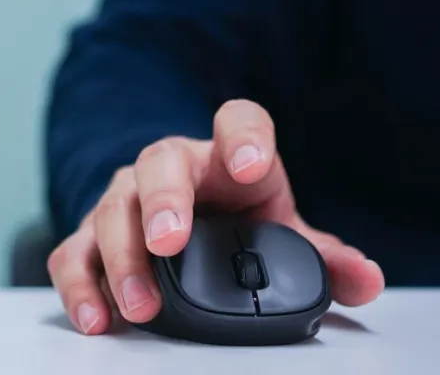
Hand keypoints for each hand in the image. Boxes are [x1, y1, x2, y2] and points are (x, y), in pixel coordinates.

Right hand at [47, 99, 384, 334]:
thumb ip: (324, 257)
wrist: (182, 216)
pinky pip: (73, 252)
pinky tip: (98, 318)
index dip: (244, 138)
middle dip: (162, 201)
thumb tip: (366, 279)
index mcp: (227, 157)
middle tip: (168, 243)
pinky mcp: (92, 234)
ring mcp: (127, 197)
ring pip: (111, 210)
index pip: (239, 121)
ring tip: (140, 305)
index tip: (251, 165)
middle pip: (159, 162)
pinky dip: (81, 285)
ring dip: (122, 259)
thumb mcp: (282, 232)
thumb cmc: (235, 218)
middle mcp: (171, 167)